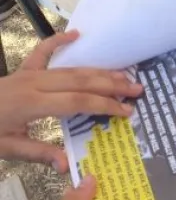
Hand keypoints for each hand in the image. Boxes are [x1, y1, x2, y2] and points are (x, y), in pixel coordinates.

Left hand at [0, 32, 141, 171]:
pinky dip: (59, 41)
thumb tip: (67, 165)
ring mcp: (29, 73)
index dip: (104, 106)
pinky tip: (76, 34)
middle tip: (138, 90)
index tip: (127, 112)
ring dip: (100, 70)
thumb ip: (39, 154)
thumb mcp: (7, 149)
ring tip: (125, 74)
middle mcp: (35, 83)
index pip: (77, 102)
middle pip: (81, 81)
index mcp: (32, 103)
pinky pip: (43, 51)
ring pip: (71, 68)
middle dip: (112, 85)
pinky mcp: (22, 70)